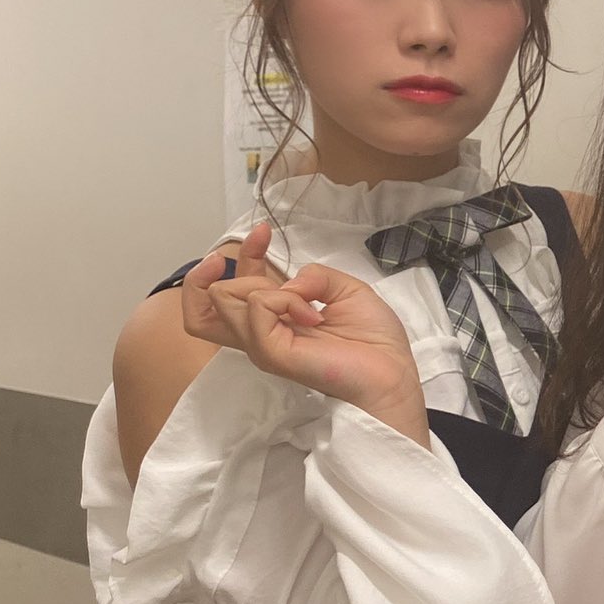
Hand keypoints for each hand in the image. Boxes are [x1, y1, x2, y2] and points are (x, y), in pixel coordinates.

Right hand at [180, 225, 424, 436]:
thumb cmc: (373, 338)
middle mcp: (261, 332)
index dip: (242, 254)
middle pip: (210, 296)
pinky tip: (314, 315)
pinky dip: (285, 299)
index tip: (263, 231)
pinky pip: (257, 308)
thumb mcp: (344, 288)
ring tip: (308, 304)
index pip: (231, 287)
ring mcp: (262, 344)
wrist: (392, 371)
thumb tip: (288, 283)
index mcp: (275, 319)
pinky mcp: (271, 352)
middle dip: (244, 263)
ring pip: (223, 297)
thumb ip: (312, 276)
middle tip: (290, 275)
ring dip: (268, 286)